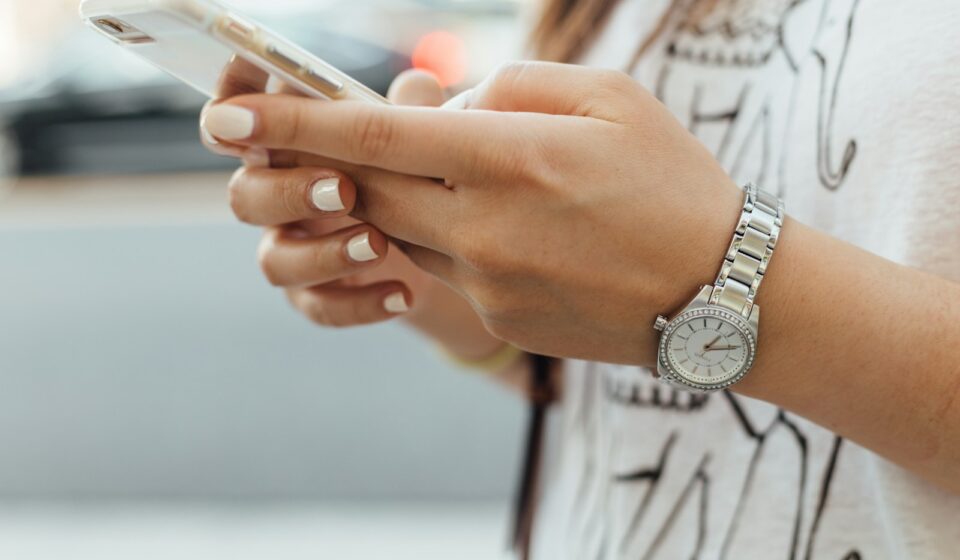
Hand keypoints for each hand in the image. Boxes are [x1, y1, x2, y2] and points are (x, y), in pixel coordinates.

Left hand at [201, 61, 746, 364]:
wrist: (721, 293)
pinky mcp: (498, 317)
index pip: (376, 136)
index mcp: (512, 158)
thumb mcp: (610, 98)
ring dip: (406, 197)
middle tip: (330, 138)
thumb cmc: (674, 182)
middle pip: (369, 187)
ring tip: (472, 177)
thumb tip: (441, 102)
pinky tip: (516, 229)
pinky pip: (446, 268)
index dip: (295, 123)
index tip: (228, 118)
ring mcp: (488, 281)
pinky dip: (454, 236)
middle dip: (337, 161)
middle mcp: (486, 226)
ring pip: (402, 229)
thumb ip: (512, 86)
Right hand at [203, 64, 458, 327]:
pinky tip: (404, 294)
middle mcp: (277, 194)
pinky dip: (360, 303)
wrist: (442, 247)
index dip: (229, 108)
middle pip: (245, 195)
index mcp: (288, 143)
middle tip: (344, 190)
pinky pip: (319, 307)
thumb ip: (411, 111)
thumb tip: (418, 86)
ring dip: (323, 253)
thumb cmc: (414, 170)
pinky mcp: (315, 295)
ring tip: (380, 245)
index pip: (238, 120)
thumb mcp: (419, 138)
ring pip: (274, 260)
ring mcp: (292, 248)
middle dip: (289, 192)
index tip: (244, 108)